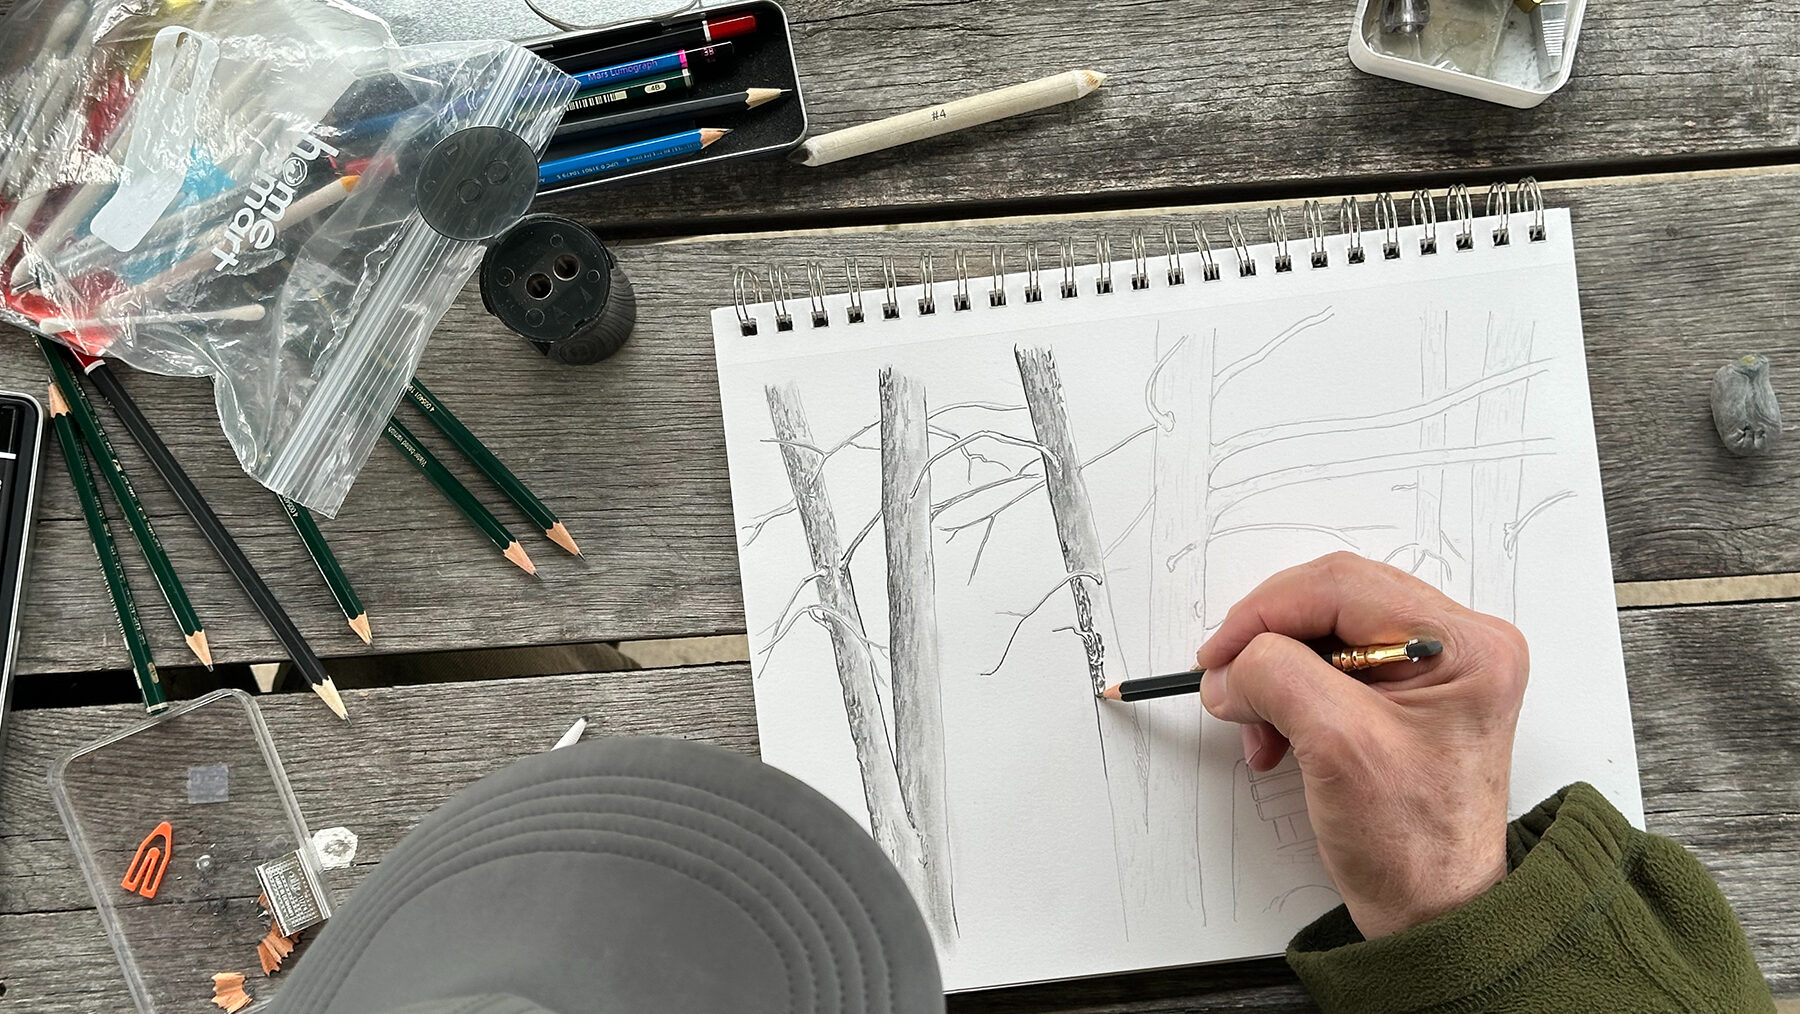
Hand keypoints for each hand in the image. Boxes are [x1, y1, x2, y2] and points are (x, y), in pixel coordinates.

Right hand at [1194, 552, 1528, 938]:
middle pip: (1331, 601)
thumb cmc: (1413, 845)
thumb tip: (1230, 663)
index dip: (1265, 612)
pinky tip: (1276, 738)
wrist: (1433, 909)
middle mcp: (1457, 644)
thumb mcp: (1337, 747)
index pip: (1342, 584)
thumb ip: (1276, 679)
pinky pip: (1328, 666)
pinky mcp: (1405, 692)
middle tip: (1228, 685)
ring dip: (1274, 676)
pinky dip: (1288, 696)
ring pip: (1322, 633)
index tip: (1219, 655)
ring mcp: (1432, 667)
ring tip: (1259, 730)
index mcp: (1464, 645)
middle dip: (1268, 646)